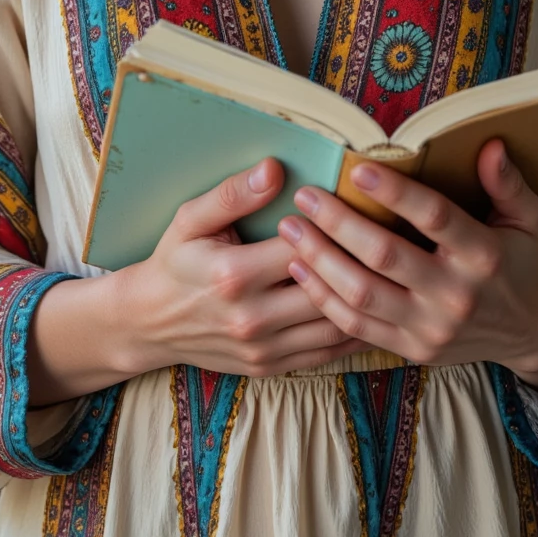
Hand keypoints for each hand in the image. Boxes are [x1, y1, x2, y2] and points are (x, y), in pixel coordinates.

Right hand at [118, 156, 366, 377]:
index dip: (332, 225)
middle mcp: (251, 317)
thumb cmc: (174, 262)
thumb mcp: (190, 219)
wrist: (149, 323)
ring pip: (334, 324)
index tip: (353, 205)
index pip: (303, 246)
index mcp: (233, 274)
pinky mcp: (269, 368)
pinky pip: (325, 353)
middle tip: (385, 238)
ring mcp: (262, 348)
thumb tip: (275, 168)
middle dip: (358, 262)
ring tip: (388, 272)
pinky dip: (353, 331)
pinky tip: (371, 308)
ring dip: (364, 299)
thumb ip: (233, 194)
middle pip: (327, 288)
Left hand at [277, 138, 537, 396]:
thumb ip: (507, 182)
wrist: (530, 331)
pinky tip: (299, 269)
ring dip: (320, 260)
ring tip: (290, 228)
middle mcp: (456, 295)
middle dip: (338, 224)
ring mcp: (431, 328)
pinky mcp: (412, 349)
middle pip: (385, 257)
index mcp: (484, 255)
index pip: (436, 219)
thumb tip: (490, 145)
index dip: (397, 194)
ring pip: (362, 294)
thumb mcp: (527, 218)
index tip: (359, 169)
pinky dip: (323, 298)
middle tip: (305, 195)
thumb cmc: (521, 261)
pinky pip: (357, 326)